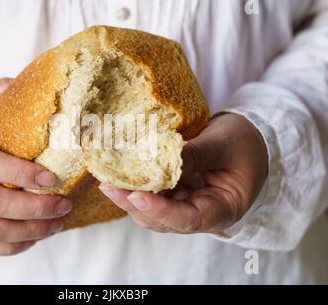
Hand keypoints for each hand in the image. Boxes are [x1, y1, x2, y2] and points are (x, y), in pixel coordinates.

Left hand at [98, 113, 267, 233]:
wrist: (251, 139)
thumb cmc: (245, 142)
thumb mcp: (223, 143)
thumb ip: (192, 154)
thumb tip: (156, 159)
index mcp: (222, 209)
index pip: (189, 219)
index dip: (161, 211)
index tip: (136, 196)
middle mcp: (201, 214)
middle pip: (164, 220)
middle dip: (134, 204)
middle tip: (109, 185)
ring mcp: (187, 205)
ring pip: (153, 211)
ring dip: (130, 197)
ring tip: (108, 179)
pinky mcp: (177, 194)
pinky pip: (154, 195)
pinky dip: (137, 186)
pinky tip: (120, 174)